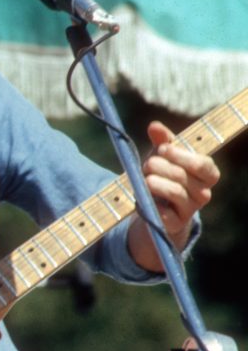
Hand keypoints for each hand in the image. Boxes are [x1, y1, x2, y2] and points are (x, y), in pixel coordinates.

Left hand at [128, 119, 219, 270]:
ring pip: (175, 192)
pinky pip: (164, 213)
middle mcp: (203, 193)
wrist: (157, 208)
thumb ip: (162, 140)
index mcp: (207, 174)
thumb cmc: (164, 174)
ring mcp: (190, 210)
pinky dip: (151, 202)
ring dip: (155, 182)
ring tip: (144, 178)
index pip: (202, 164)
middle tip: (147, 164)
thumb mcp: (164, 156)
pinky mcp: (175, 225)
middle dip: (161, 167)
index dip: (181, 155)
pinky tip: (143, 196)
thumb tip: (154, 126)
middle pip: (183, 176)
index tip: (161, 149)